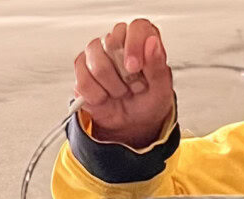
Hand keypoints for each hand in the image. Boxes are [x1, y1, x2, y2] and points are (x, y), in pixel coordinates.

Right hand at [73, 19, 174, 148]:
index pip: (136, 28)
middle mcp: (118, 42)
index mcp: (142, 41)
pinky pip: (84, 80)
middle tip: (134, 87)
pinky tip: (107, 97)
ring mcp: (97, 54)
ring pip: (97, 63)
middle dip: (125, 75)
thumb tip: (152, 44)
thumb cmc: (148, 104)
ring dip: (113, 87)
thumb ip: (158, 67)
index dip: (134, 45)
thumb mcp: (161, 91)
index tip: (135, 67)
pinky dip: (98, 96)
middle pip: (112, 44)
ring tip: (122, 92)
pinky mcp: (82, 70)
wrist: (132, 125)